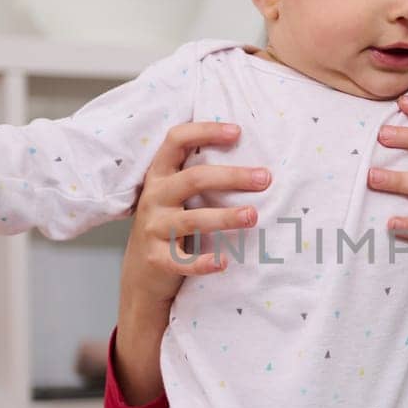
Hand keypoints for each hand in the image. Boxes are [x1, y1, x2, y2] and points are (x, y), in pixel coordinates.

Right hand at [113, 122, 270, 405]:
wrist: (141, 275)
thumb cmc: (169, 226)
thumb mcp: (174, 195)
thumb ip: (196, 175)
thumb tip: (250, 158)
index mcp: (160, 176)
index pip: (176, 141)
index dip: (205, 131)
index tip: (237, 131)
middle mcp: (154, 197)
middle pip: (194, 178)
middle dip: (232, 177)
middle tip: (266, 179)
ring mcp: (154, 228)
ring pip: (192, 219)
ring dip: (225, 216)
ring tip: (254, 215)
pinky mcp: (157, 259)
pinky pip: (182, 261)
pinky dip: (203, 262)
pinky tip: (225, 262)